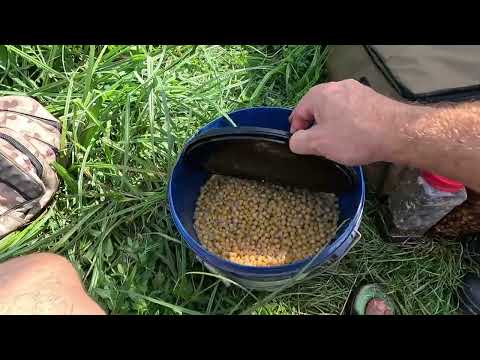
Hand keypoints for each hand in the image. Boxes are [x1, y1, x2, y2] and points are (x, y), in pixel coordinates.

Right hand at [288, 79, 423, 165]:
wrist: (397, 133)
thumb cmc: (354, 137)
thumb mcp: (319, 144)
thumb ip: (299, 142)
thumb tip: (296, 140)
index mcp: (320, 94)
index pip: (298, 112)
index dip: (296, 131)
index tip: (301, 146)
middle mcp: (337, 86)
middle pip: (317, 110)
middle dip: (316, 128)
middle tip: (319, 147)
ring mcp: (357, 90)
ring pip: (335, 111)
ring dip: (332, 127)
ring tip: (338, 145)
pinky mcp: (371, 98)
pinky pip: (351, 112)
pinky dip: (348, 125)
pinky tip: (355, 138)